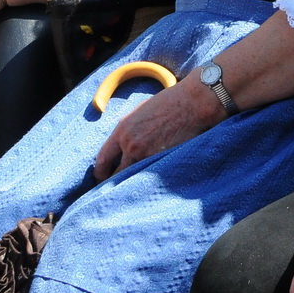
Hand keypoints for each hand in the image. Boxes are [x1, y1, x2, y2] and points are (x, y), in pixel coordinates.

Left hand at [92, 72, 222, 179]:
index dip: (101, 173)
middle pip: (115, 174)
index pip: (102, 160)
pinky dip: (151, 181)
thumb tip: (124, 145)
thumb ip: (129, 130)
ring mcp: (145, 154)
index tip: (103, 179)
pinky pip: (150, 177)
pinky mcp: (161, 161)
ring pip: (133, 178)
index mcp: (122, 130)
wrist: (193, 103)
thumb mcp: (141, 112)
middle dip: (116, 182)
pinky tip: (154, 183)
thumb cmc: (170, 102)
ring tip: (137, 190)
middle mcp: (129, 144)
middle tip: (119, 189)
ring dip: (134, 183)